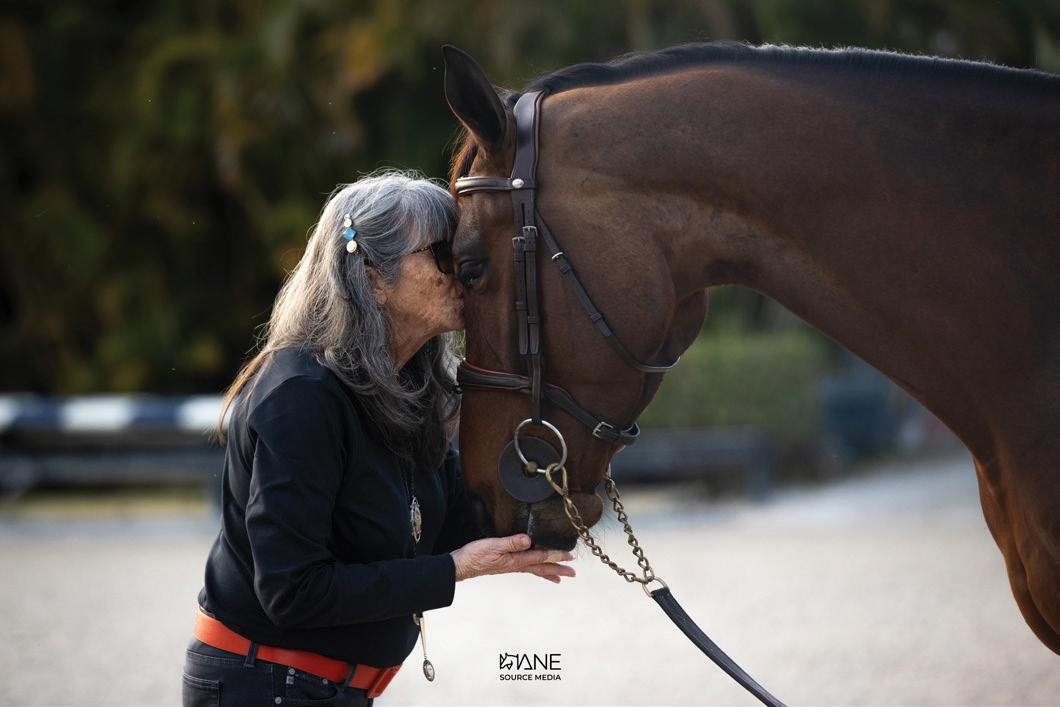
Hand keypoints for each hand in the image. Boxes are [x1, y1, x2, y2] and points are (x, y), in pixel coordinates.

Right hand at [450, 533, 575, 583]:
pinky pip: (527, 568)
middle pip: (542, 567)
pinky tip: (536, 569)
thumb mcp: (492, 545)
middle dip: (558, 569)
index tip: (569, 556)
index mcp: (515, 560)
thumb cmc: (475, 555)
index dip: (555, 555)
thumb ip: (511, 542)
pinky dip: (536, 570)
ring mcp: (512, 566)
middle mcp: (516, 565)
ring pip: (536, 569)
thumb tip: (528, 540)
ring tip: (561, 577)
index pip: (540, 557)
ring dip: (549, 571)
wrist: (461, 565)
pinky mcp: (506, 565)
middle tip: (573, 573)